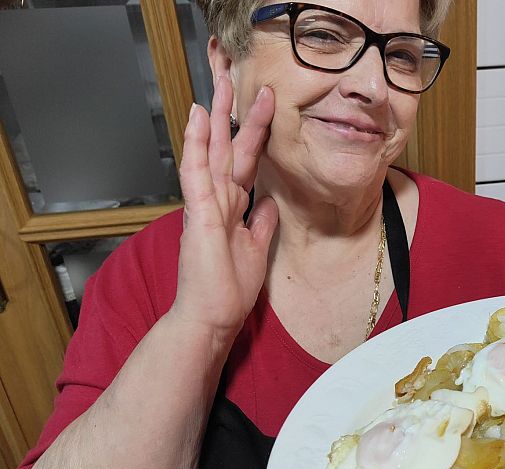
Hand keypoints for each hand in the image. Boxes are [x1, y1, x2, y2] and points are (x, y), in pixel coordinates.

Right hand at [170, 77, 277, 342]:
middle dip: (233, 112)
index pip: (245, 161)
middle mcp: (218, 200)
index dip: (255, 132)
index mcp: (232, 208)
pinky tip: (199, 117)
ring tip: (220, 82)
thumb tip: (269, 203)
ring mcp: (205, 205)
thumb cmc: (228, 289)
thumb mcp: (255, 249)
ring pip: (210, 150)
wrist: (211, 318)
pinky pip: (196, 171)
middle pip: (226, 147)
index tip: (266, 105)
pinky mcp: (198, 214)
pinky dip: (197, 143)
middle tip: (235, 75)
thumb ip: (260, 223)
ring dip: (216, 116)